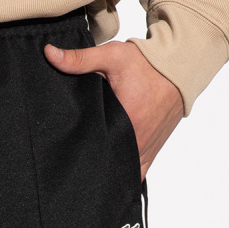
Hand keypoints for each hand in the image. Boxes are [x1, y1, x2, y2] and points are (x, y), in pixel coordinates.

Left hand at [43, 37, 183, 178]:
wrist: (179, 68)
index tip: (65, 150)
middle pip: (108, 162)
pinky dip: (123, 172)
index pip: (96, 148)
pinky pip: (137, 171)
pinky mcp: (153, 150)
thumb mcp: (111, 56)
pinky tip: (108, 173)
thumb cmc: (147, 63)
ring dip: (107, 169)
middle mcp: (139, 141)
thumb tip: (49, 54)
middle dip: (91, 161)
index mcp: (127, 122)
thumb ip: (79, 59)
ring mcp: (147, 149)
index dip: (79, 151)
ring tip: (88, 166)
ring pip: (122, 171)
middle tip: (72, 157)